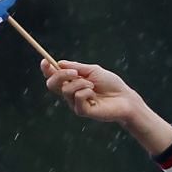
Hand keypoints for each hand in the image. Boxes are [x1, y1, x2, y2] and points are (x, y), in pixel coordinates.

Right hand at [45, 61, 171, 153]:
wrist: (125, 98)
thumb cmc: (111, 84)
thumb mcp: (93, 71)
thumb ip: (76, 67)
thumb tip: (58, 63)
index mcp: (72, 82)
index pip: (53, 76)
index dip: (46, 69)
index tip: (45, 61)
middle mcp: (71, 93)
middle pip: (52, 84)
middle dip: (60, 75)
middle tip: (75, 72)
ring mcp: (75, 103)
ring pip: (66, 90)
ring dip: (81, 83)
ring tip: (93, 85)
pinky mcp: (81, 111)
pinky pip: (77, 97)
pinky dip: (86, 92)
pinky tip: (95, 95)